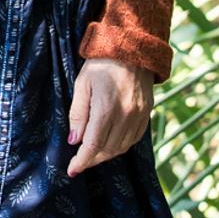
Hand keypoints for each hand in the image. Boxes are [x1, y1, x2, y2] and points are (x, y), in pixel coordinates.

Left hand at [65, 56, 153, 174]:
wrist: (132, 47)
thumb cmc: (101, 63)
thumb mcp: (82, 84)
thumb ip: (78, 114)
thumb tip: (75, 140)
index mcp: (106, 109)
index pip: (92, 145)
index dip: (81, 161)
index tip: (72, 170)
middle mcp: (125, 115)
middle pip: (107, 150)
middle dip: (92, 159)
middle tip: (79, 162)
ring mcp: (139, 115)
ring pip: (122, 147)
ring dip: (106, 155)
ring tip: (93, 154)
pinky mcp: (147, 113)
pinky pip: (134, 139)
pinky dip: (121, 146)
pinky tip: (111, 144)